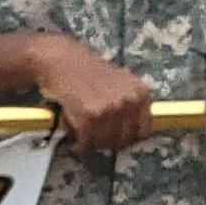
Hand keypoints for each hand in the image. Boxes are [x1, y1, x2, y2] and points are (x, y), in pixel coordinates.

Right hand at [31, 37, 154, 156]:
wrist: (61, 60)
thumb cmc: (87, 71)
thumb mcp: (120, 83)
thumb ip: (129, 105)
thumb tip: (130, 132)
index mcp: (140, 94)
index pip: (143, 132)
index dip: (128, 140)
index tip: (117, 141)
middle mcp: (129, 101)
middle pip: (124, 140)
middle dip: (109, 143)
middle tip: (98, 141)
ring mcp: (111, 109)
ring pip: (106, 142)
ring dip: (94, 144)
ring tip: (86, 138)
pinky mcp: (91, 115)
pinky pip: (88, 141)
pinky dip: (81, 144)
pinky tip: (77, 141)